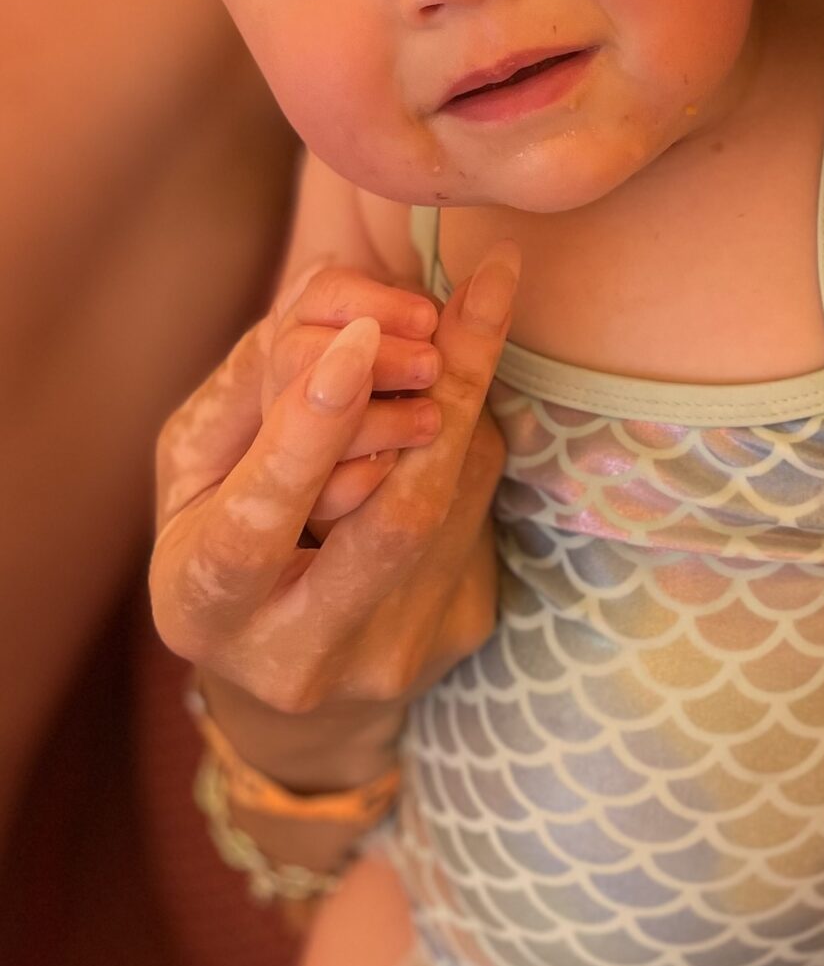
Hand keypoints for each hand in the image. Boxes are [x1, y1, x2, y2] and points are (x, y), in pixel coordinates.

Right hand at [151, 244, 519, 780]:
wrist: (294, 670)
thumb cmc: (225, 533)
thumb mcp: (198, 466)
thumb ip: (248, 386)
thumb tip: (336, 296)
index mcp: (203, 609)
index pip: (254, 528)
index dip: (306, 434)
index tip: (357, 337)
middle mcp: (300, 655)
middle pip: (392, 526)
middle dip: (435, 402)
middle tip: (454, 308)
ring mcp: (388, 656)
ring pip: (457, 506)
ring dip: (465, 399)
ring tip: (478, 304)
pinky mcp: (456, 633)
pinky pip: (482, 514)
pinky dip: (472, 437)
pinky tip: (461, 390)